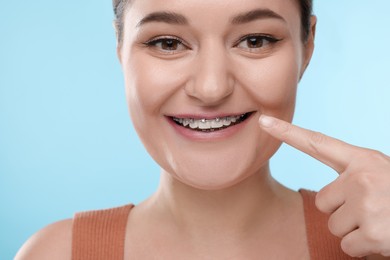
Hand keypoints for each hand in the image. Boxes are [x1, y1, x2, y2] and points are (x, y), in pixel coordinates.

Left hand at [259, 115, 389, 257]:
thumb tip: (326, 203)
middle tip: (375, 210)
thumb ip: (354, 180)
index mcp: (365, 160)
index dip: (288, 133)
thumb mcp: (382, 177)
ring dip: (356, 231)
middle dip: (344, 212)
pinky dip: (366, 249)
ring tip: (384, 223)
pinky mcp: (374, 232)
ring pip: (335, 225)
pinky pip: (348, 246)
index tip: (264, 122)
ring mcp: (368, 203)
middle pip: (324, 201)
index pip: (318, 143)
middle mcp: (362, 177)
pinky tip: (386, 239)